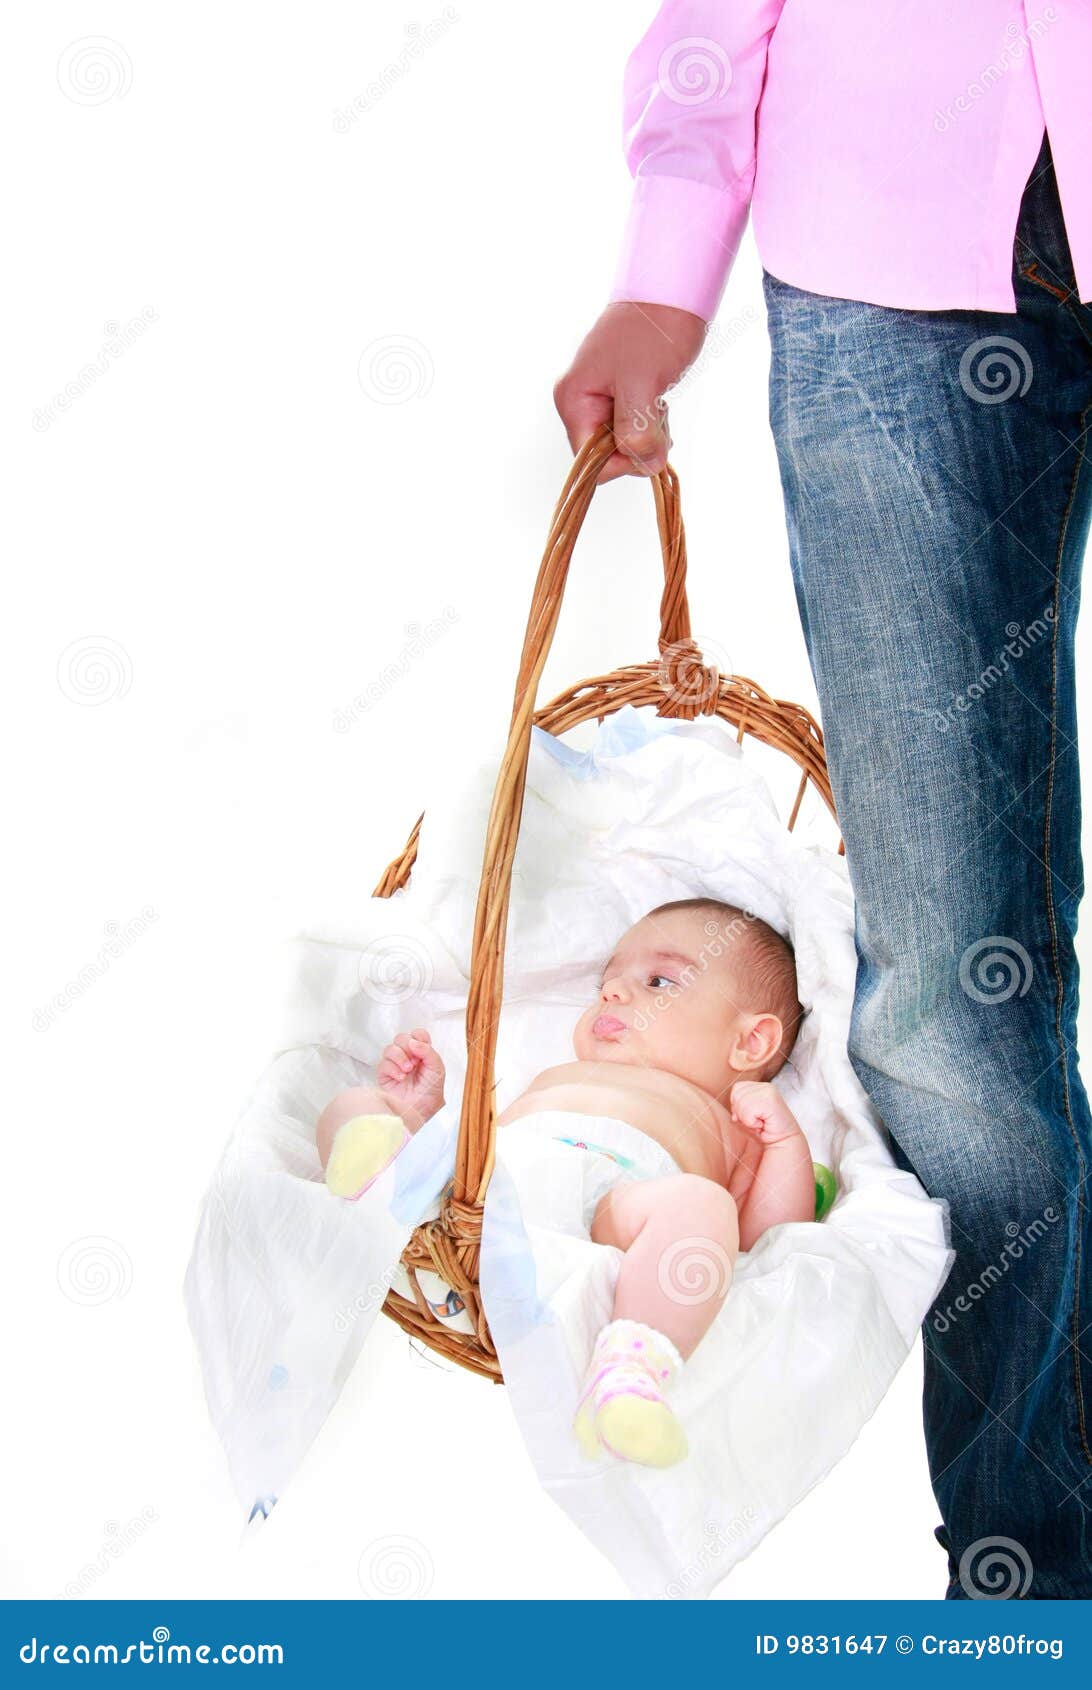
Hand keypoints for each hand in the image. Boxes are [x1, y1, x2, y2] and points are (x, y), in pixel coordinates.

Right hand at [377, 1028, 445, 1126]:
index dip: (419, 1037)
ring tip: (408, 1070)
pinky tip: (400, 1078)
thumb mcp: (437, 1070)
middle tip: (415, 1061)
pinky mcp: (384, 1076)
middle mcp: (408, 1058)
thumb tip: (413, 1042)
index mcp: (422, 1054)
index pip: (417, 1034)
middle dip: (408, 1047)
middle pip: (401, 1038)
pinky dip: (393, 1069)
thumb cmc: (430, 1093)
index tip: (423, 1048)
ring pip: (390, 1048)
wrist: (419, 1111)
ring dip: (400, 1057)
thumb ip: (428, 1052)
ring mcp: (395, 1066)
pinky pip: (383, 1063)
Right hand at [553, 301, 707, 483]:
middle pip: (606, 453)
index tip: (648, 440)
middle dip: (637, 444)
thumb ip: (638, 431)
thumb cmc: (653, 330)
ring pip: (623, 441)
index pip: (589, 461)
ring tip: (658, 400)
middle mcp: (579, 401)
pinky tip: (658, 398)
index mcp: (573, 400)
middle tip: (656, 412)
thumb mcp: (643, 385)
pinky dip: (650, 421)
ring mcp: (599, 397)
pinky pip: (632, 425)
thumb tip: (646, 465)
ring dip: (648, 432)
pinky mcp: (619, 393)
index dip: (621, 461)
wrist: (670, 290)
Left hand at [728, 1080, 801, 1145]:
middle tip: (757, 1120)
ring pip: (741, 1104)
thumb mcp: (748, 1114)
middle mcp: (765, 1086)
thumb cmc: (765, 1129)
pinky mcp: (770, 1100)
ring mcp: (769, 1092)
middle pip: (737, 1095)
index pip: (737, 1088)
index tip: (752, 1116)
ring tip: (761, 1122)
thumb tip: (734, 1116)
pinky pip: (748, 1113)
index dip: (738, 1105)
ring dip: (748, 1119)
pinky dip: (752, 1123)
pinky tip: (763, 1124)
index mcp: (760, 1086)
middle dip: (742, 1113)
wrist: (784, 1141)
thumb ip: (739, 1106)